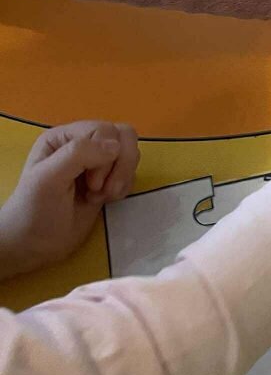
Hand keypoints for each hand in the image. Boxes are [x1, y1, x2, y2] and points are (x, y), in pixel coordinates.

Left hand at [0, 121, 138, 278]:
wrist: (35, 244)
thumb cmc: (35, 210)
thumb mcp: (49, 178)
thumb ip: (79, 154)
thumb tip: (117, 146)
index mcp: (64, 137)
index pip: (105, 130)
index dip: (105, 157)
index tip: (91, 184)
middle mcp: (82, 145)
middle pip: (123, 137)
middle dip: (119, 166)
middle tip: (100, 190)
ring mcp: (96, 164)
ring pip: (130, 154)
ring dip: (121, 177)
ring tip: (101, 197)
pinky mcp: (107, 181)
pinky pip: (130, 173)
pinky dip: (123, 188)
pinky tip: (105, 200)